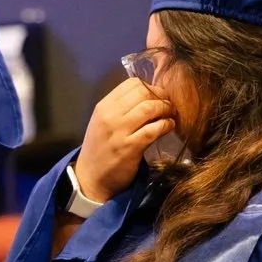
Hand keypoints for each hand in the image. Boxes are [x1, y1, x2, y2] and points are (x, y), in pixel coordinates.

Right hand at [72, 78, 175, 202]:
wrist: (91, 177)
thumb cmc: (100, 148)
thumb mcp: (103, 122)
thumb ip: (121, 108)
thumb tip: (150, 96)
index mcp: (103, 106)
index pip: (131, 83)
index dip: (150, 87)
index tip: (158, 96)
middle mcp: (109, 115)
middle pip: (143, 92)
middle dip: (161, 96)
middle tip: (169, 104)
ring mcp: (119, 132)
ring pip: (149, 108)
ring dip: (166, 109)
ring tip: (170, 115)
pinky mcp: (130, 148)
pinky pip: (154, 129)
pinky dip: (166, 125)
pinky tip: (169, 127)